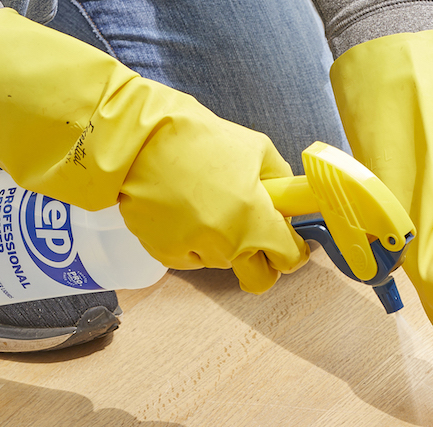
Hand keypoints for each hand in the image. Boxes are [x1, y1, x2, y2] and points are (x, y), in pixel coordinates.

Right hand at [0, 9, 306, 292]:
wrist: (138, 143)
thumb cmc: (198, 140)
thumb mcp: (254, 149)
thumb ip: (280, 182)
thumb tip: (290, 202)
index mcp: (255, 221)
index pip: (289, 260)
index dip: (294, 251)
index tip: (291, 242)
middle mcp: (228, 246)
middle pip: (259, 281)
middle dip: (263, 265)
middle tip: (256, 240)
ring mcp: (195, 254)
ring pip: (221, 264)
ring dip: (222, 244)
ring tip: (205, 204)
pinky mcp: (166, 255)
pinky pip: (190, 258)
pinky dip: (191, 241)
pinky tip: (182, 210)